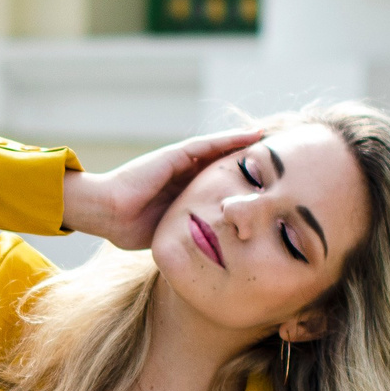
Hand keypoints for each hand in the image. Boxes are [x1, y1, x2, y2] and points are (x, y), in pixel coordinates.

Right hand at [59, 126, 262, 252]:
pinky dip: (232, 139)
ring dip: (248, 147)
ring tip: (275, 143)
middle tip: (282, 164)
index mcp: (184, 196)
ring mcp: (180, 163)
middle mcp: (185, 176)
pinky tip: (254, 136)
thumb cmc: (128, 229)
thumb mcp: (169, 233)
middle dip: (252, 165)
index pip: (221, 188)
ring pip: (221, 152)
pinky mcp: (176, 154)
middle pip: (225, 167)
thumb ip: (189, 234)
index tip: (268, 191)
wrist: (107, 214)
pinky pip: (210, 144)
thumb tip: (210, 254)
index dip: (243, 187)